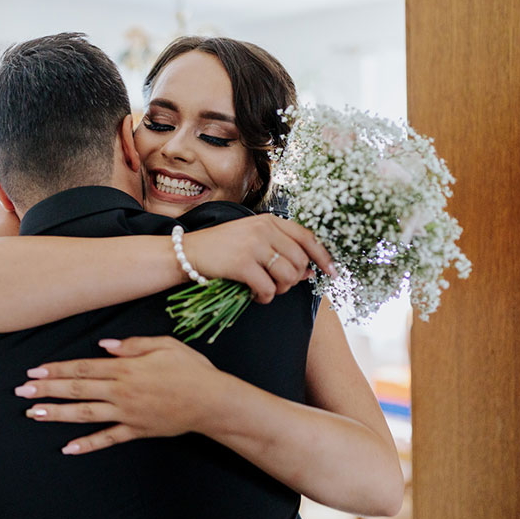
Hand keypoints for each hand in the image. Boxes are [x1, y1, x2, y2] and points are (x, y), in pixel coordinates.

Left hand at [13, 336, 223, 454]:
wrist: (213, 402)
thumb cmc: (191, 369)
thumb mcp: (165, 344)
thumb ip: (132, 344)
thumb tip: (104, 345)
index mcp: (127, 368)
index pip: (84, 368)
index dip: (57, 369)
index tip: (35, 370)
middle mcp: (122, 391)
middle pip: (78, 389)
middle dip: (47, 390)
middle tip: (22, 391)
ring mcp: (128, 413)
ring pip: (85, 414)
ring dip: (57, 414)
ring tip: (33, 414)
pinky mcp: (136, 431)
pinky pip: (108, 438)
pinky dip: (87, 444)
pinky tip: (68, 448)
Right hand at [184, 214, 336, 303]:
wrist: (187, 252)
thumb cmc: (222, 248)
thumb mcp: (252, 239)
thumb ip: (280, 249)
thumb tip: (310, 271)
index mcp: (269, 220)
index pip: (307, 237)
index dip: (323, 257)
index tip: (332, 273)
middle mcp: (263, 229)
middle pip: (299, 261)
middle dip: (293, 280)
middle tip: (278, 286)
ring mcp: (252, 245)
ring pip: (287, 276)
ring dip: (279, 290)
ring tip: (264, 289)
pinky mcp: (241, 264)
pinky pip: (267, 289)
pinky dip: (264, 298)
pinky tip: (253, 294)